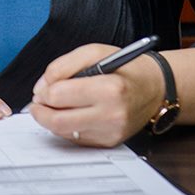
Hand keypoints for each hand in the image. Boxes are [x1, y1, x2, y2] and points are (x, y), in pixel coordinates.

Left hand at [29, 43, 163, 146]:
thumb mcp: (95, 53)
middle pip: (58, 121)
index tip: (43, 87)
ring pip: (64, 132)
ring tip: (54, 105)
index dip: (44, 91)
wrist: (155, 89)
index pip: (60, 96)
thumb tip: (42, 85)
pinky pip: (76, 138)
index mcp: (110, 89)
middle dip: (40, 111)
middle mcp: (112, 114)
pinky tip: (71, 113)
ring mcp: (111, 132)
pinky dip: (66, 127)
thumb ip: (63, 65)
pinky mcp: (109, 142)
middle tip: (38, 102)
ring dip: (51, 119)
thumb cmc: (126, 68)